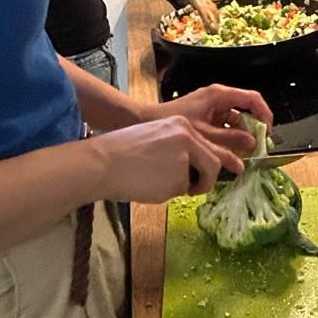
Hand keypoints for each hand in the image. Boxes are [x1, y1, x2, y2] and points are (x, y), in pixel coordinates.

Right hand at [94, 115, 232, 202]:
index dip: (208, 161)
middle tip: (197, 189)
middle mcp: (187, 136)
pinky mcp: (179, 177)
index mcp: (180, 124)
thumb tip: (191, 166)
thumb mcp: (154, 138)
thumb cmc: (120, 153)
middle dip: (209, 178)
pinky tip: (150, 187)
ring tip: (167, 188)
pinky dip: (170, 193)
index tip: (208, 172)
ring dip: (193, 186)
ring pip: (203, 177)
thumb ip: (176, 148)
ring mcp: (185, 157)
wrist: (102, 162)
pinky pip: (182, 190)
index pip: (206, 143)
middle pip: (214, 161)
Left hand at [145, 84, 273, 166]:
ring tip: (241, 157)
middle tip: (256, 150)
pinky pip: (224, 128)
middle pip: (246, 112)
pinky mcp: (206, 118)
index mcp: (219, 95)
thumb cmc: (171, 121)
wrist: (145, 121)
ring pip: (236, 123)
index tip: (269, 133)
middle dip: (253, 131)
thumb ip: (228, 141)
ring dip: (240, 138)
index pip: (252, 99)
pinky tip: (226, 156)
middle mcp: (218, 99)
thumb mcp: (203, 134)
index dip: (265, 115)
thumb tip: (252, 145)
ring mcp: (212, 109)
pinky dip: (228, 141)